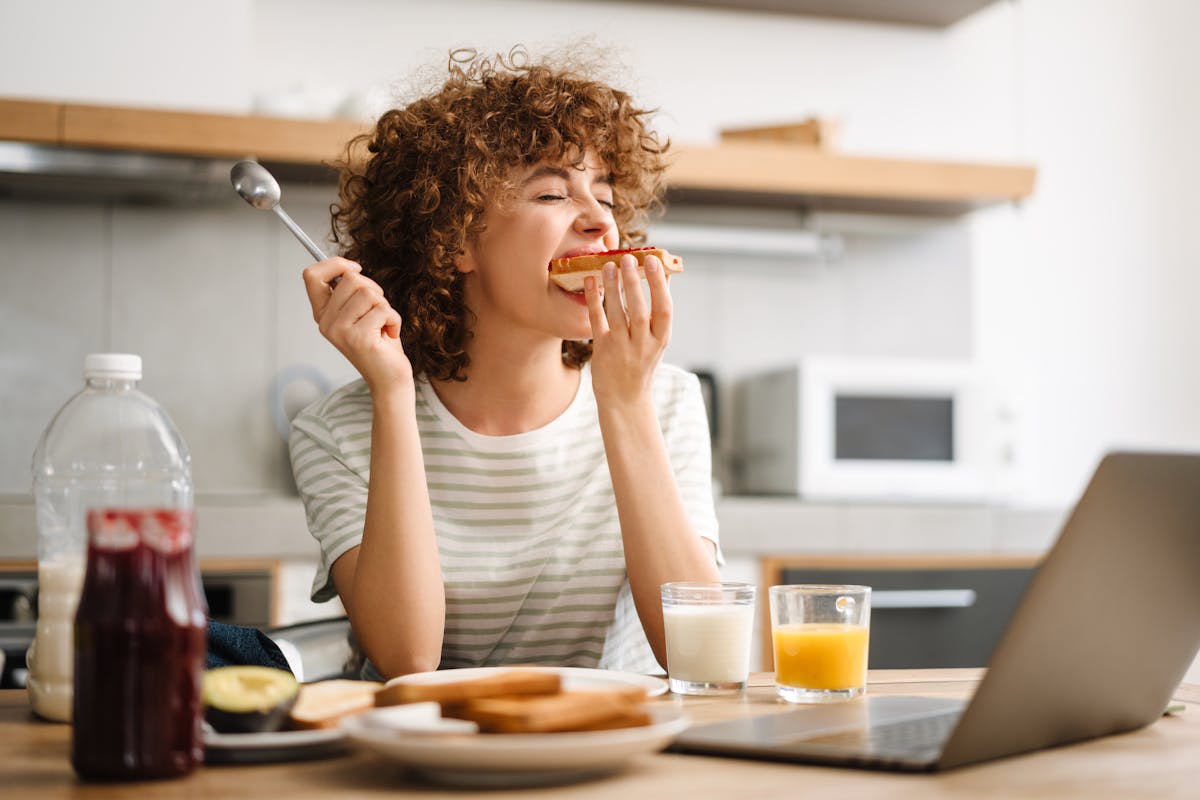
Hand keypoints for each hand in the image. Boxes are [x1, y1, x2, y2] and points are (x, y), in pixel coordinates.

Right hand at [302, 257, 411, 393]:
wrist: (389, 378)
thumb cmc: (379, 342)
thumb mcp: (360, 311)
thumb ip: (350, 292)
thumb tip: (348, 267)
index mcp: (322, 313)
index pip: (312, 275)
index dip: (335, 264)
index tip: (356, 268)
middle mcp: (325, 322)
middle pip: (350, 278)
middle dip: (374, 289)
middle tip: (378, 311)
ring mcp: (340, 331)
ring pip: (368, 292)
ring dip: (385, 306)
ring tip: (383, 325)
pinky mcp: (358, 338)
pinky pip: (383, 309)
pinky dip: (394, 319)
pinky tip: (389, 334)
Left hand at [584, 252, 671, 406]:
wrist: (625, 398)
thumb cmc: (642, 361)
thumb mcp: (657, 339)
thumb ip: (660, 310)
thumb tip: (666, 274)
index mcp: (661, 339)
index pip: (664, 309)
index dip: (660, 285)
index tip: (654, 261)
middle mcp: (643, 345)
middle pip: (639, 310)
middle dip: (634, 283)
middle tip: (627, 258)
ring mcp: (622, 348)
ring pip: (617, 314)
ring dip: (613, 288)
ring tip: (609, 265)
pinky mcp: (602, 350)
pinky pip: (597, 321)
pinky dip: (593, 301)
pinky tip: (590, 282)